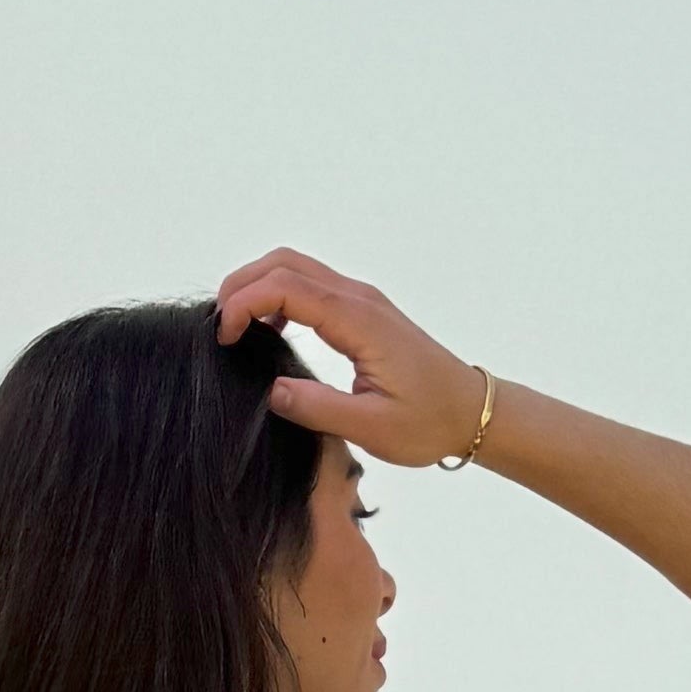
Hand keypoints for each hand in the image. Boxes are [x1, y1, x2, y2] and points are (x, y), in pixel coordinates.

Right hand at [211, 250, 486, 469]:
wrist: (470, 411)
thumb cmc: (427, 422)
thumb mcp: (371, 428)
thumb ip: (318, 409)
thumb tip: (270, 391)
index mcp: (359, 321)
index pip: (286, 289)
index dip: (244, 305)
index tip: (225, 340)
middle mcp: (358, 298)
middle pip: (285, 263)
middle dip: (241, 285)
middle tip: (219, 328)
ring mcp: (361, 300)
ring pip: (296, 267)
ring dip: (258, 286)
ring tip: (236, 328)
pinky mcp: (362, 310)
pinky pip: (311, 285)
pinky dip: (279, 296)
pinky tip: (270, 332)